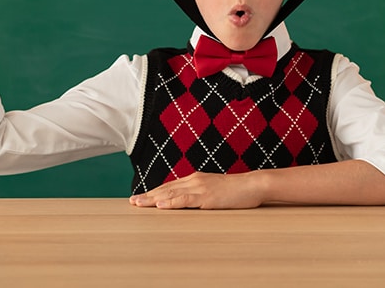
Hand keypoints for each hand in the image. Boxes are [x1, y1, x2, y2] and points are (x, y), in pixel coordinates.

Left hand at [129, 171, 264, 209]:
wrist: (252, 185)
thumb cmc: (236, 190)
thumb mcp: (214, 190)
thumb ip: (200, 193)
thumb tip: (188, 200)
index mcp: (195, 179)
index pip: (170, 186)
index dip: (154, 192)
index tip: (141, 197)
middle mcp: (194, 181)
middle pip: (166, 188)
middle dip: (148, 195)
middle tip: (132, 201)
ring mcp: (200, 188)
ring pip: (172, 193)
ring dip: (154, 199)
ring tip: (139, 204)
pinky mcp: (206, 196)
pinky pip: (186, 200)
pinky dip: (172, 202)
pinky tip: (161, 205)